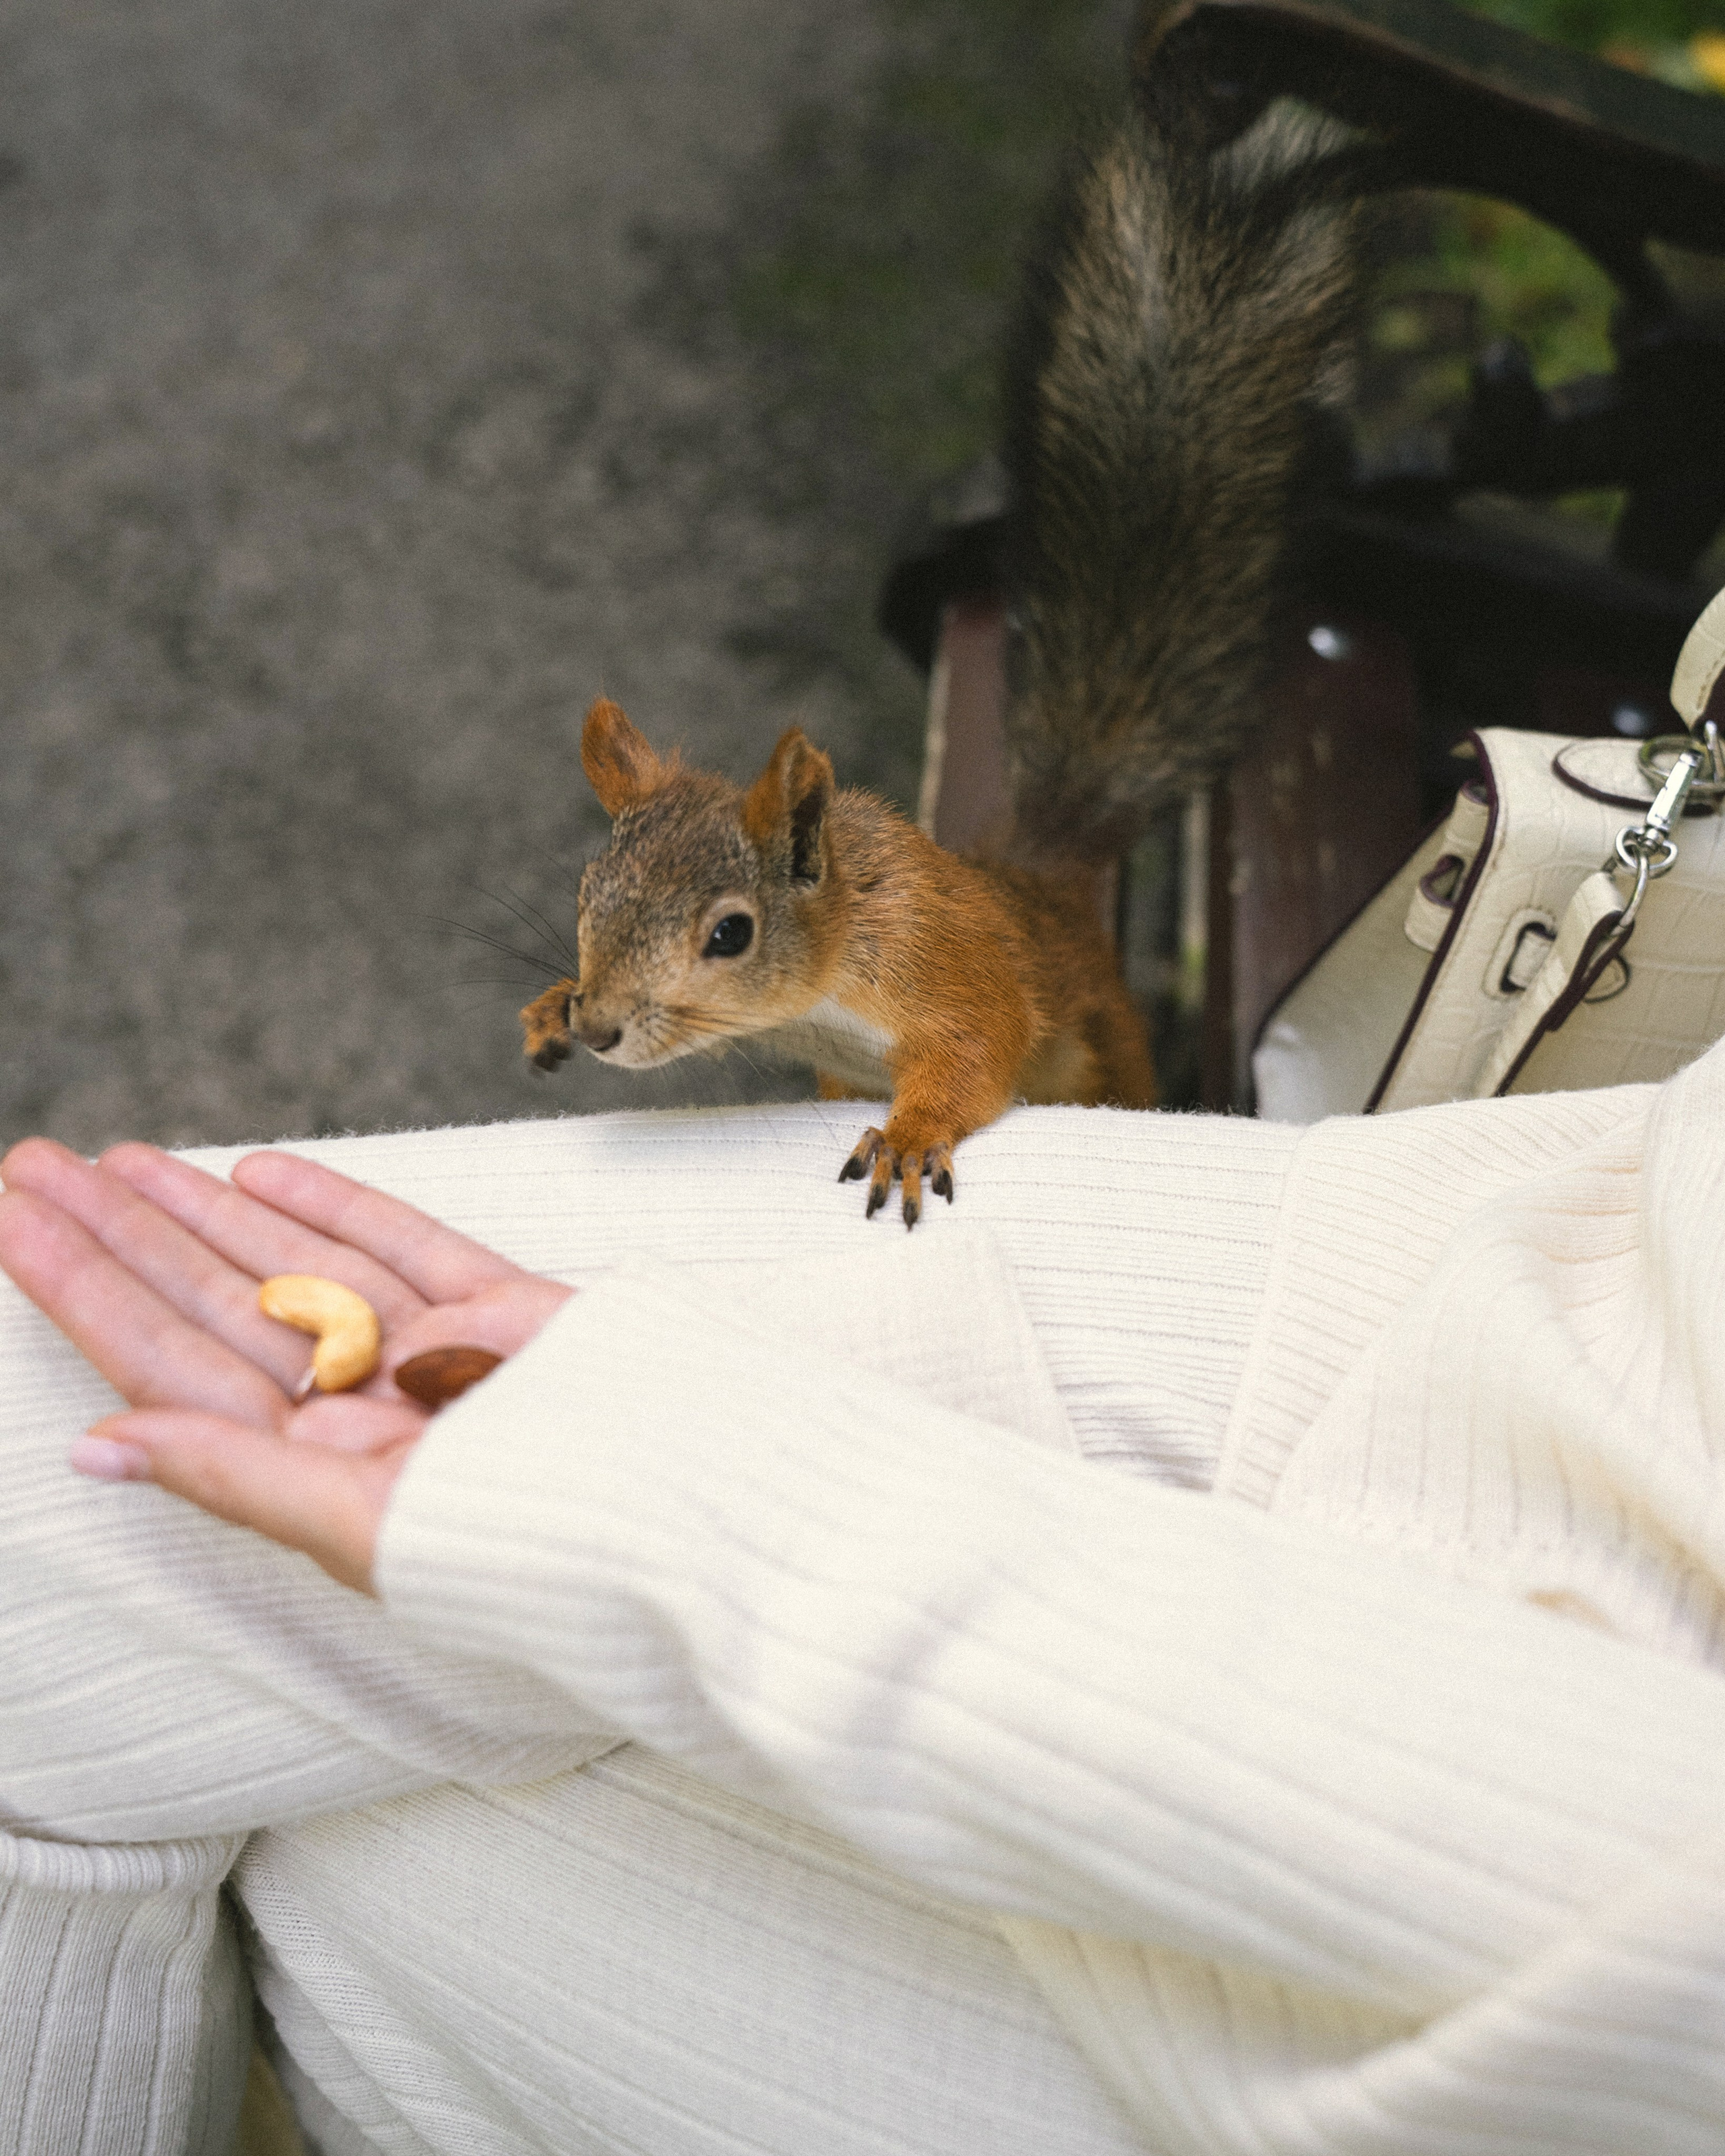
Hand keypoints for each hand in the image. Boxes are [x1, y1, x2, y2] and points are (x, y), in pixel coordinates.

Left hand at [0, 1138, 571, 1593]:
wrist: (704, 1498)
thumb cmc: (541, 1543)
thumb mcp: (369, 1522)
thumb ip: (236, 1476)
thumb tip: (98, 1449)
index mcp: (316, 1473)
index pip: (169, 1366)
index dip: (87, 1291)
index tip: (16, 1224)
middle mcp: (360, 1412)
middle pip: (214, 1305)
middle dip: (122, 1234)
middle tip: (32, 1164)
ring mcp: (431, 1357)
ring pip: (293, 1267)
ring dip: (205, 1210)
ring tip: (119, 1159)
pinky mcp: (502, 1314)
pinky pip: (402, 1247)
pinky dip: (335, 1209)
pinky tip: (264, 1174)